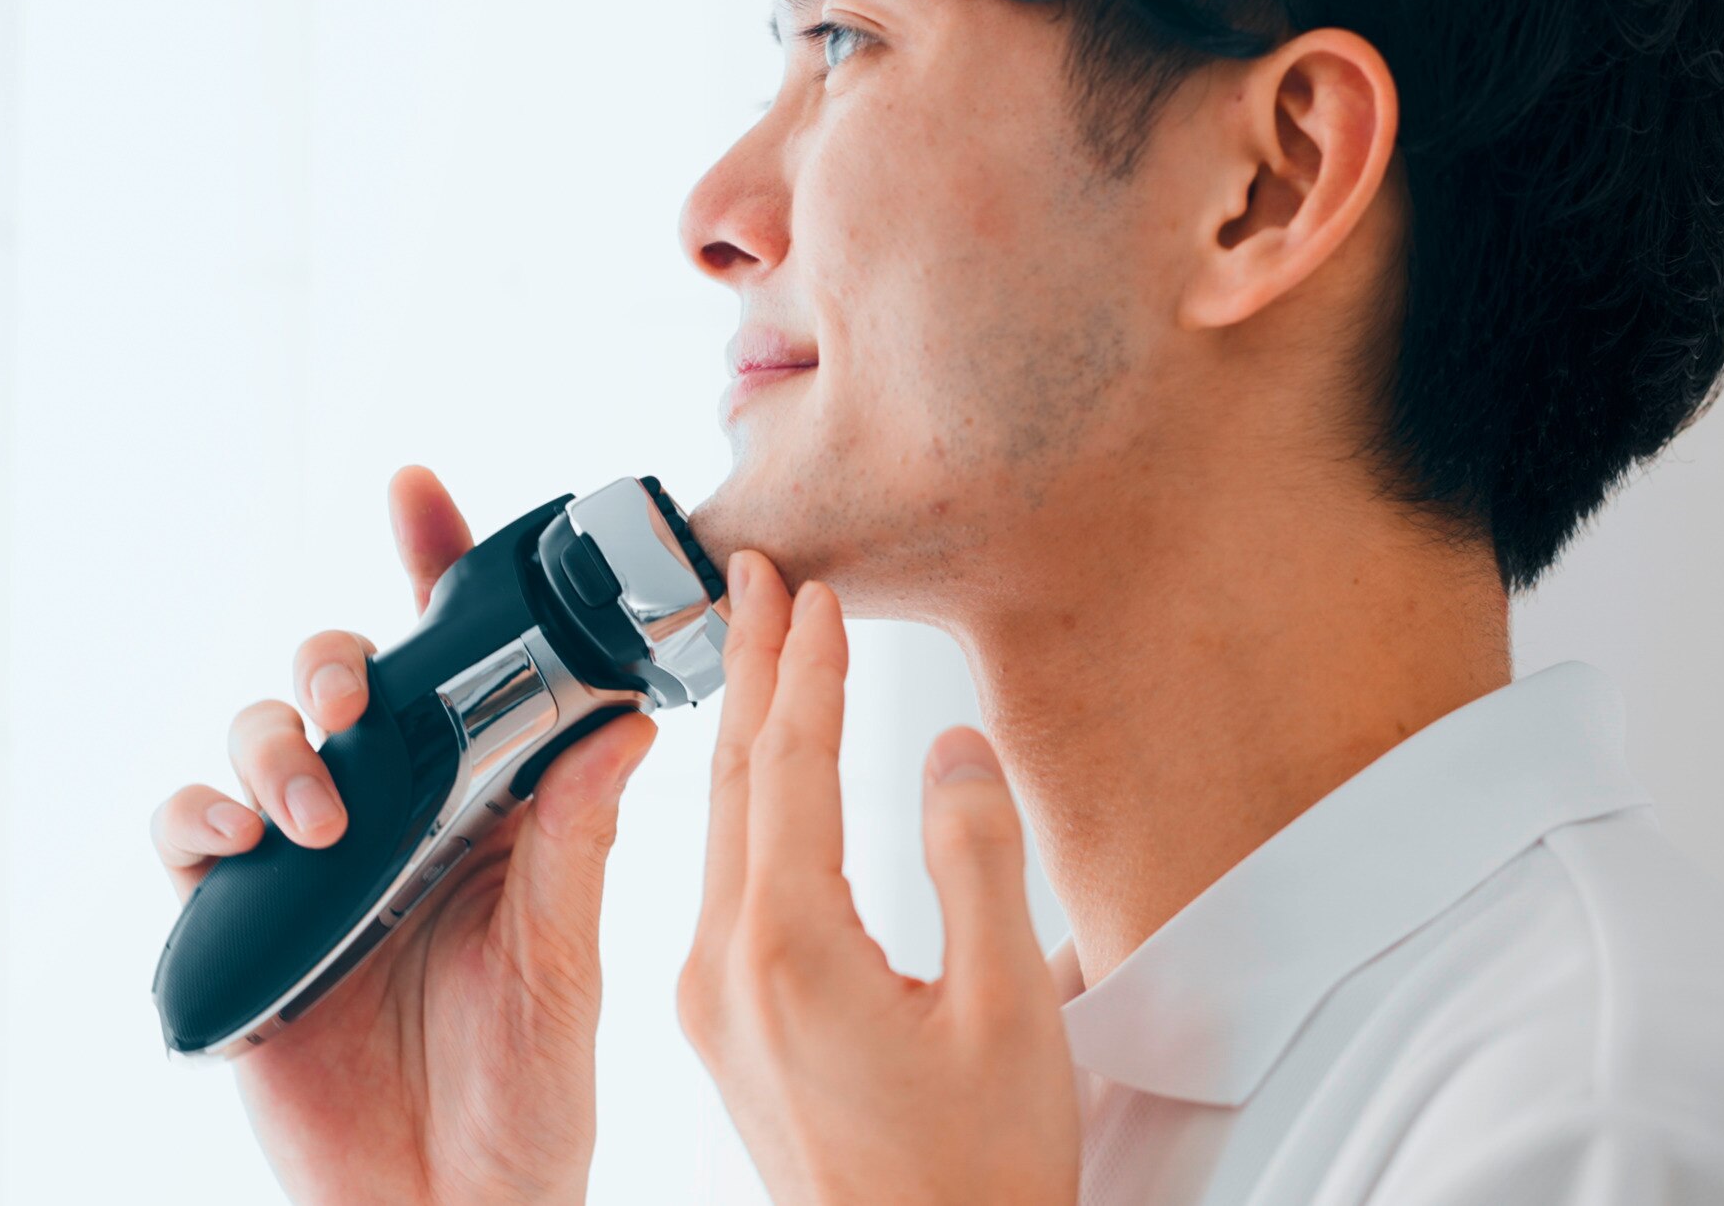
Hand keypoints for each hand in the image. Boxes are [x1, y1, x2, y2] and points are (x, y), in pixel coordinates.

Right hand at [150, 466, 658, 1205]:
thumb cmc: (527, 1099)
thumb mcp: (564, 962)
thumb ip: (576, 842)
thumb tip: (626, 717)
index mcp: (488, 806)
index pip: (462, 666)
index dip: (435, 568)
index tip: (419, 488)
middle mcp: (394, 819)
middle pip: (340, 686)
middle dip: (333, 659)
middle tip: (353, 692)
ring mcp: (309, 871)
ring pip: (257, 744)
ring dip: (272, 744)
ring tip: (314, 809)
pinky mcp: (241, 932)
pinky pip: (188, 842)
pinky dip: (196, 817)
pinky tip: (237, 839)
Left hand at [676, 552, 1077, 1205]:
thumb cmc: (969, 1183)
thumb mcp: (1008, 1011)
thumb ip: (976, 862)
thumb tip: (955, 752)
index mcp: (789, 952)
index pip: (790, 768)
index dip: (808, 670)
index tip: (812, 592)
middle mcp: (726, 971)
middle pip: (735, 783)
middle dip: (752, 672)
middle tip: (751, 578)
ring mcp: (715, 1006)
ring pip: (719, 833)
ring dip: (743, 735)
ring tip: (757, 655)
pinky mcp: (725, 1034)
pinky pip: (720, 887)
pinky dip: (742, 810)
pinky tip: (755, 788)